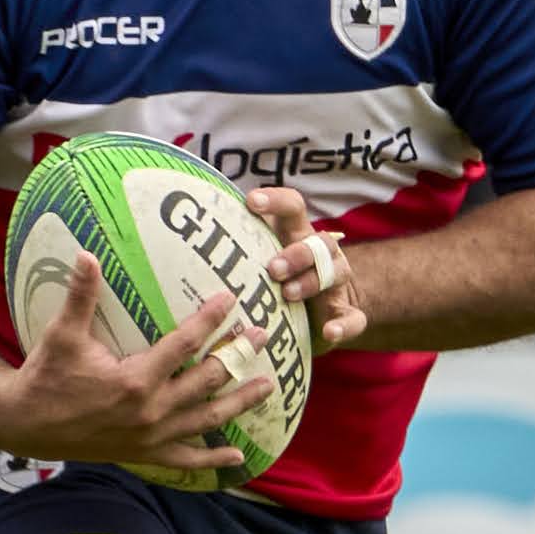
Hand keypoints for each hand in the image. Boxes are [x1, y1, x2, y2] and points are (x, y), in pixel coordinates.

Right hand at [0, 259, 257, 472]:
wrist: (25, 425)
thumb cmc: (45, 375)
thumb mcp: (61, 334)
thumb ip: (80, 295)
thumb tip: (86, 254)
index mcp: (136, 380)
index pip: (184, 344)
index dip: (210, 320)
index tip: (231, 300)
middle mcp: (151, 411)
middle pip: (208, 380)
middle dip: (238, 356)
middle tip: (262, 336)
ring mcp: (151, 437)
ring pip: (207, 418)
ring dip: (239, 402)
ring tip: (267, 386)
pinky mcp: (144, 454)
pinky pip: (186, 458)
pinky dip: (212, 458)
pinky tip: (237, 457)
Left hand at [244, 183, 366, 353]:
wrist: (317, 315)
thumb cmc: (274, 283)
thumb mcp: (257, 263)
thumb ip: (235, 252)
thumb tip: (181, 244)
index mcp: (297, 235)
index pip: (293, 207)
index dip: (275, 201)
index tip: (251, 202)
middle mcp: (320, 255)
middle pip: (317, 241)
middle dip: (296, 252)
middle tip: (271, 268)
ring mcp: (335, 284)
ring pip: (336, 272)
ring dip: (312, 281)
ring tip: (287, 294)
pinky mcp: (344, 314)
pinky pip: (353, 318)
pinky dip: (343, 325)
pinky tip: (330, 332)